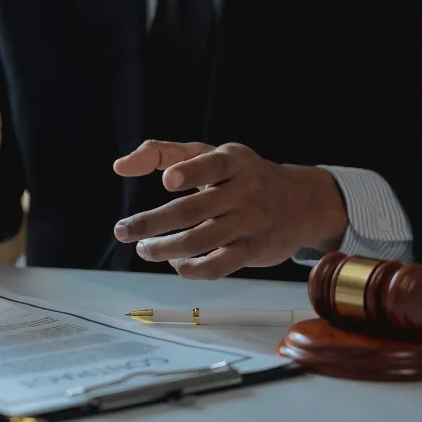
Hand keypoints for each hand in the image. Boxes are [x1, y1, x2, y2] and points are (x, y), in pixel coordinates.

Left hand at [112, 140, 348, 278]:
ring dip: (164, 248)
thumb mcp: (208, 154)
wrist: (302, 202)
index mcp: (233, 161)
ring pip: (201, 241)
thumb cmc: (239, 175)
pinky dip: (189, 269)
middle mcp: (245, 190)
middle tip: (122, 230)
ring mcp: (251, 222)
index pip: (213, 165)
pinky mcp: (253, 250)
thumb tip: (119, 166)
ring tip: (143, 248)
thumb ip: (162, 153)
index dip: (191, 172)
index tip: (167, 181)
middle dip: (153, 222)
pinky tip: (175, 261)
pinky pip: (217, 266)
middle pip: (194, 210)